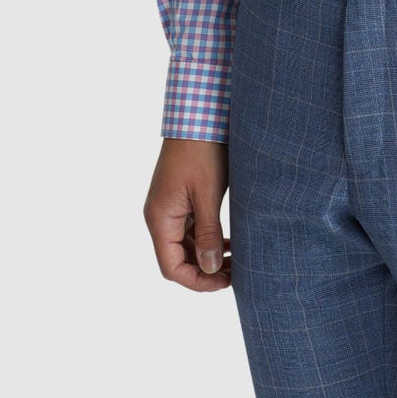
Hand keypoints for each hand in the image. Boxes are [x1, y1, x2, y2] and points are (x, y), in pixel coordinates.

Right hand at [143, 138, 231, 291]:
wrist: (198, 115)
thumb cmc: (201, 151)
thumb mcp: (207, 193)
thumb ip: (207, 232)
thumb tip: (208, 269)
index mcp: (160, 218)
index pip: (171, 267)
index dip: (197, 281)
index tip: (225, 282)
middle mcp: (160, 216)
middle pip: (177, 258)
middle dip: (204, 271)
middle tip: (236, 273)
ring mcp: (169, 207)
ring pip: (185, 245)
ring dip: (207, 255)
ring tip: (236, 259)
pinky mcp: (180, 198)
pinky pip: (190, 228)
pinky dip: (207, 239)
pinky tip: (228, 241)